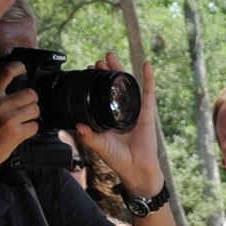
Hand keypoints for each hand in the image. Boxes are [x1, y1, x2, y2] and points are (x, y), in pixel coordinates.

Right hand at [0, 62, 38, 181]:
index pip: (6, 73)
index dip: (18, 68)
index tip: (22, 68)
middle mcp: (0, 104)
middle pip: (30, 94)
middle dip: (31, 100)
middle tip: (26, 106)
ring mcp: (10, 119)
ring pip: (35, 110)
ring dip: (32, 115)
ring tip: (24, 120)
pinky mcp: (16, 134)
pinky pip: (34, 126)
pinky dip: (31, 130)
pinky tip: (22, 132)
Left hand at [76, 55, 163, 198]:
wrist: (136, 168)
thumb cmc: (118, 159)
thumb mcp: (99, 145)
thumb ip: (89, 136)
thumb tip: (77, 125)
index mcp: (109, 117)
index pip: (101, 94)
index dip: (95, 82)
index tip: (89, 70)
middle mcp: (121, 111)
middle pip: (113, 86)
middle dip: (106, 72)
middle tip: (99, 60)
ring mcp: (135, 110)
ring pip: (128, 85)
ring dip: (121, 70)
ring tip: (112, 56)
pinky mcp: (148, 113)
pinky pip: (149, 93)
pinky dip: (149, 79)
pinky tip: (147, 65)